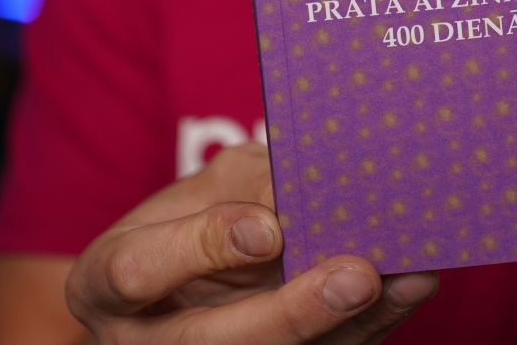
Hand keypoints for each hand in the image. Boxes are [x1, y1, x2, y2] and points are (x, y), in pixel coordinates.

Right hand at [66, 142, 437, 342]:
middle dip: (295, 311)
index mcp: (108, 284)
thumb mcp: (193, 191)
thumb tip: (312, 187)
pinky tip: (408, 288)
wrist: (178, 294)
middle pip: (217, 342)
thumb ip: (242, 188)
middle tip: (357, 273)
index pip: (140, 271)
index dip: (203, 247)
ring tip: (406, 278)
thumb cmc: (185, 227)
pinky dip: (370, 325)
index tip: (267, 226)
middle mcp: (149, 343)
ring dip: (352, 324)